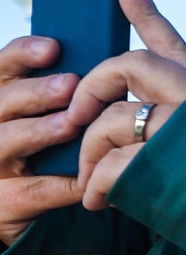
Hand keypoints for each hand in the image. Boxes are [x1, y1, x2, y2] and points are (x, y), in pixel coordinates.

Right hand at [0, 37, 84, 243]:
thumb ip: (63, 93)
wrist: (22, 206)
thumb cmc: (48, 150)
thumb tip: (106, 63)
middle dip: (36, 92)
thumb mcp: (46, 116)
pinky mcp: (5, 202)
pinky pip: (33, 190)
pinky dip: (60, 184)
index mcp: (0, 99)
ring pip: (6, 142)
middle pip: (2, 102)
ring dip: (38, 131)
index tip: (53, 48)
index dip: (22, 55)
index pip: (1, 68)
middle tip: (70, 85)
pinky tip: (86, 178)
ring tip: (69, 125)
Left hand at [68, 0, 185, 210]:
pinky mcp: (161, 162)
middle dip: (90, 92)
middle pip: (125, 66)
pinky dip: (98, 186)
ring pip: (111, 121)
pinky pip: (110, 164)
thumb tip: (145, 105)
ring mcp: (177, 128)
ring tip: (92, 182)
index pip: (169, 41)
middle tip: (77, 120)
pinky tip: (101, 200)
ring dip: (90, 156)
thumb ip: (180, 111)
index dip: (145, 11)